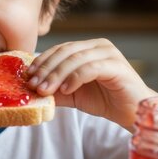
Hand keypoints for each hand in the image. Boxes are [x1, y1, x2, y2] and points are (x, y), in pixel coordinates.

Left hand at [28, 39, 157, 129]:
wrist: (130, 112)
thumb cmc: (104, 100)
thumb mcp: (72, 94)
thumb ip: (54, 89)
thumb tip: (30, 89)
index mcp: (87, 48)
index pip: (59, 49)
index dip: (42, 61)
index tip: (27, 76)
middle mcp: (98, 46)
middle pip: (65, 52)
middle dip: (46, 68)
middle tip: (32, 84)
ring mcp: (109, 54)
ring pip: (75, 59)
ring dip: (56, 75)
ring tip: (45, 90)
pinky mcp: (117, 66)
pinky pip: (90, 68)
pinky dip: (75, 78)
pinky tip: (66, 90)